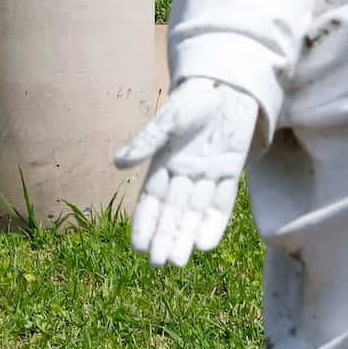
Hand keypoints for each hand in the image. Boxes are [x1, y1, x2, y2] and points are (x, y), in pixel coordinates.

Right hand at [115, 78, 261, 267]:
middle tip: (159, 264)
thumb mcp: (168, 118)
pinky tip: (205, 245)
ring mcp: (206, 174)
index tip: (138, 247)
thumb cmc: (193, 97)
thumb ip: (147, 142)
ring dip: (185, 236)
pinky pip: (220, 203)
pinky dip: (213, 223)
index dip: (144, 222)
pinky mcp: (229, 172)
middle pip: (172, 211)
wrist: (228, 84)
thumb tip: (118, 163)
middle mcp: (183, 173)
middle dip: (165, 237)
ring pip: (193, 212)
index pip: (150, 199)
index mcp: (163, 161)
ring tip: (178, 262)